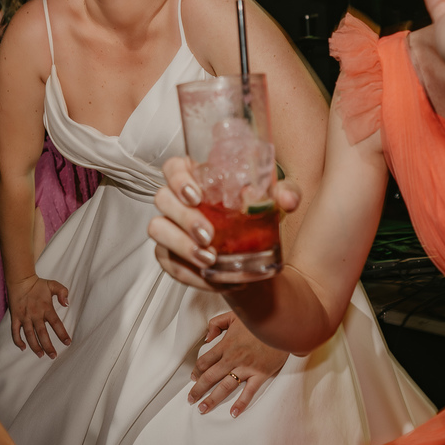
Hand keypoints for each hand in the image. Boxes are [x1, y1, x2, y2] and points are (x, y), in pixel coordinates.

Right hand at [8, 274, 70, 357]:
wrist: (20, 280)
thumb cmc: (38, 284)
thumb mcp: (53, 285)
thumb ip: (62, 292)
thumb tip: (67, 304)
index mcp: (46, 307)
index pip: (56, 323)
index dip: (62, 333)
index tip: (68, 342)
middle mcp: (35, 314)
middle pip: (42, 333)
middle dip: (48, 346)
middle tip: (53, 356)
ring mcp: (24, 317)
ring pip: (29, 335)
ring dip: (34, 346)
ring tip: (40, 355)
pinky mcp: (15, 317)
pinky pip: (15, 331)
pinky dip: (18, 340)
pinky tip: (23, 348)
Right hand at [149, 156, 301, 291]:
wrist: (256, 251)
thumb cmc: (255, 214)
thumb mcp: (275, 200)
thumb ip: (285, 193)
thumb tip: (287, 199)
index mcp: (196, 178)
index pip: (173, 168)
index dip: (178, 179)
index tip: (195, 196)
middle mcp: (178, 200)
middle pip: (163, 199)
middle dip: (184, 218)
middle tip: (208, 235)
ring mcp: (170, 227)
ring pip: (158, 229)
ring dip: (181, 245)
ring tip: (209, 259)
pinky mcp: (170, 254)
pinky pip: (169, 263)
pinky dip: (189, 273)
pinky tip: (211, 277)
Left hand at [187, 312, 287, 417]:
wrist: (281, 324)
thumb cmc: (258, 320)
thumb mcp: (233, 315)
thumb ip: (216, 324)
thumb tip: (206, 337)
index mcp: (225, 344)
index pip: (205, 361)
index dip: (196, 371)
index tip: (193, 378)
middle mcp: (232, 358)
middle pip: (210, 377)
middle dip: (198, 390)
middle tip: (190, 399)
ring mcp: (246, 368)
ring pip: (225, 386)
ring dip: (212, 399)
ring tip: (202, 409)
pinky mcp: (260, 374)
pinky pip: (249, 392)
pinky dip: (241, 403)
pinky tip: (233, 413)